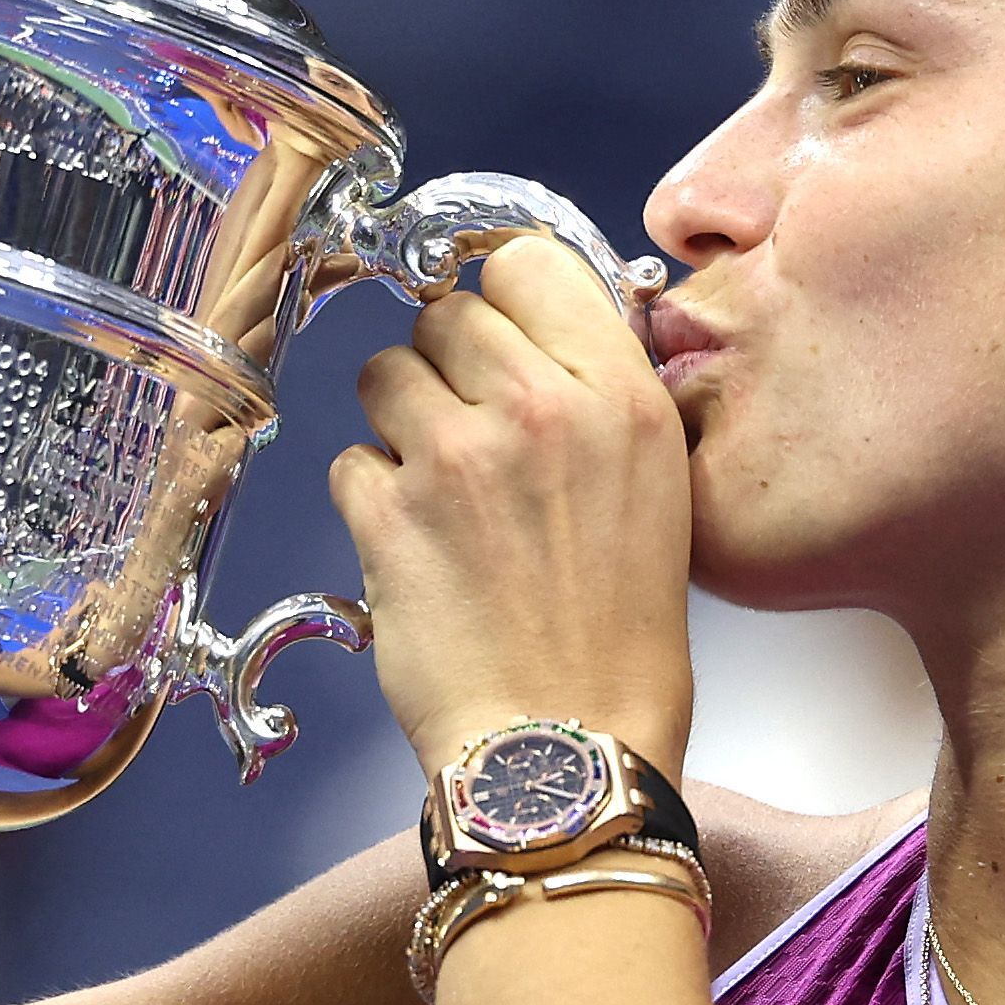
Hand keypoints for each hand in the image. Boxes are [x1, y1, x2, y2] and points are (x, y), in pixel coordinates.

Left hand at [327, 233, 696, 775]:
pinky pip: (349, 458)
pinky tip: (417, 548)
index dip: (503, 299)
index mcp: (621, 396)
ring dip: (399, 424)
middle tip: (469, 438)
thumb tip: (528, 332)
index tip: (497, 341)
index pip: (529, 260)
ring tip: (441, 494)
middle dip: (446, 369)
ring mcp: (456, 458)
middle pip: (447, 311)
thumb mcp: (655, 487)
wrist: (570, 744)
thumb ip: (597, 393)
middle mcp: (540, 408)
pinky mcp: (388, 513)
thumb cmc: (618, 635)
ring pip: (384, 373)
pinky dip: (371, 498)